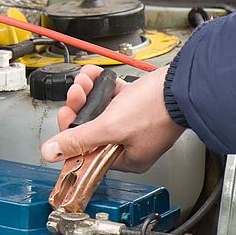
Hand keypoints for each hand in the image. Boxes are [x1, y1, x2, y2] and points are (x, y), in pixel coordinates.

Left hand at [41, 64, 183, 172]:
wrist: (183, 83)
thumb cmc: (157, 110)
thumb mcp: (110, 127)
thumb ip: (79, 140)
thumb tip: (51, 152)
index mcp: (126, 159)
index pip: (87, 152)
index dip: (72, 132)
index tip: (66, 115)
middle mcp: (129, 143)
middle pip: (91, 127)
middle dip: (79, 106)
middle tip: (76, 93)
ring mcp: (134, 123)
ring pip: (99, 109)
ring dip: (87, 92)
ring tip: (85, 81)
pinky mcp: (137, 104)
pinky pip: (112, 96)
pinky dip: (101, 85)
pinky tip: (94, 75)